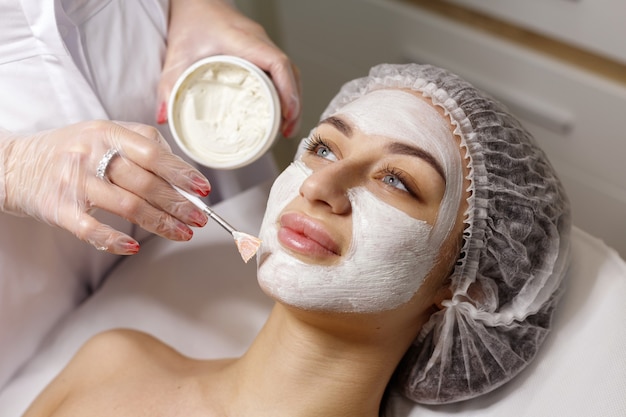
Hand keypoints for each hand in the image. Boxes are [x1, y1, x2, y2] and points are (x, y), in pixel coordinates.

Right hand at [0, 121, 211, 254]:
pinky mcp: (60, 209)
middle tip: (200, 218)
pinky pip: (92, 229)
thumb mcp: (103, 133)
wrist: (14, 164)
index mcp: (106, 132)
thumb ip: (140, 144)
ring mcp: (74, 183)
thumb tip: (180, 170)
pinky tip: (135, 247)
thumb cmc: (70, 150)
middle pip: (145, 183)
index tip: (202, 188)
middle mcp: (90, 155)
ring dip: (160, 223)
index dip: (181, 172)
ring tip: (183, 233)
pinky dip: (115, 241)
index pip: (152, 153)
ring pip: (127, 206)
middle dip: (178, 204)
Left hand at [156, 0, 301, 137]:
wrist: (195, 1)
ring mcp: (263, 46)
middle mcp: (259, 42)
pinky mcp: (261, 52)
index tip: (287, 114)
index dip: (287, 90)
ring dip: (292, 99)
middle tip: (287, 130)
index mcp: (244, 40)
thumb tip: (165, 117)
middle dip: (293, 103)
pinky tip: (280, 110)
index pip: (277, 63)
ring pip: (290, 73)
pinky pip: (281, 72)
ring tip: (287, 126)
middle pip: (290, 73)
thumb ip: (169, 86)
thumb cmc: (190, 21)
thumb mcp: (176, 55)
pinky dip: (285, 91)